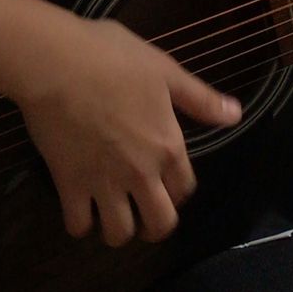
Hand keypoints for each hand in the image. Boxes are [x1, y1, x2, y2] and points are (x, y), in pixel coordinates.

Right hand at [20, 17, 241, 246]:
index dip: (177, 191)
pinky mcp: (69, 185)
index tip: (166, 184)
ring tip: (111, 215)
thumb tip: (236, 115)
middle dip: (154, 225)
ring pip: (119, 233)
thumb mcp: (164, 71)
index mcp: (167, 146)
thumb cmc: (112, 58)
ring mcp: (104, 183)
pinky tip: (79, 208)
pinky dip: (80, 223)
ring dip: (119, 229)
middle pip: (159, 224)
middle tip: (142, 212)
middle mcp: (141, 173)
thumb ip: (199, 99)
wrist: (56, 63)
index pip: (184, 189)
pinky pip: (78, 224)